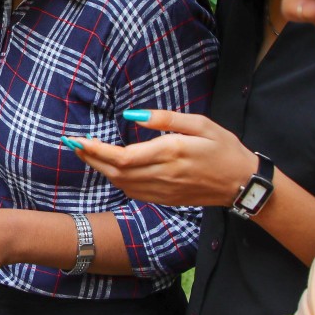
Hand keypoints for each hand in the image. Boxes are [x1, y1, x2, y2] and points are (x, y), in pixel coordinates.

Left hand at [70, 109, 257, 207]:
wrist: (241, 183)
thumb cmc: (224, 148)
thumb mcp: (200, 124)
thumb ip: (165, 119)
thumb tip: (132, 116)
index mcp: (170, 153)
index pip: (122, 156)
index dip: (96, 150)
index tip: (78, 140)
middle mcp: (163, 175)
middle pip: (115, 171)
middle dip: (90, 157)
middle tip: (72, 143)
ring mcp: (163, 191)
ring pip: (121, 183)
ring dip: (100, 168)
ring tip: (85, 152)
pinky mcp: (165, 199)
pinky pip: (133, 191)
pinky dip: (115, 179)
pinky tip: (108, 167)